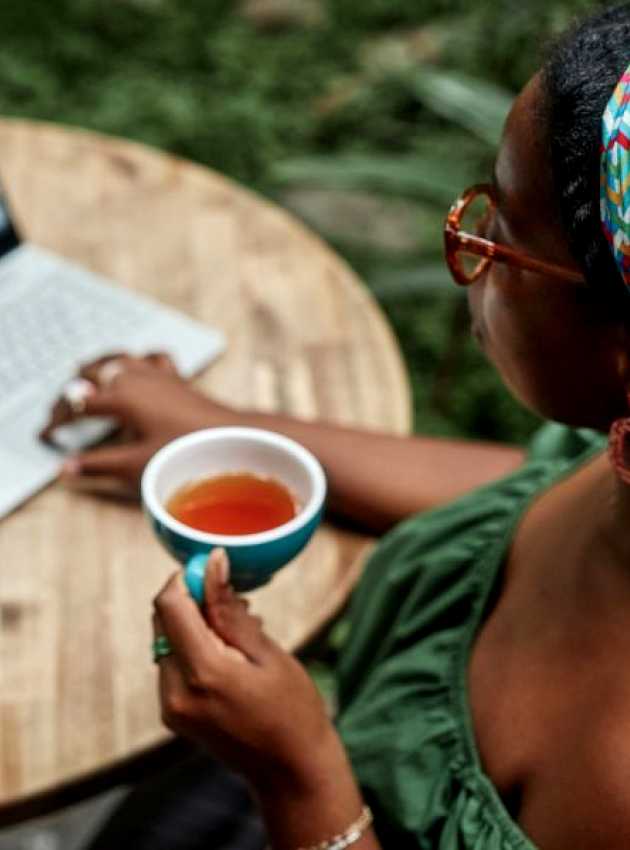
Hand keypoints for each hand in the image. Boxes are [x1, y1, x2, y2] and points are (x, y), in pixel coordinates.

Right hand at [41, 353, 232, 490]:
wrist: (233, 439)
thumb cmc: (188, 452)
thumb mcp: (137, 465)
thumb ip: (99, 465)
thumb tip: (66, 469)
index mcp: (121, 396)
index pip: (78, 404)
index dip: (59, 419)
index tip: (48, 435)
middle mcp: (137, 377)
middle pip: (93, 373)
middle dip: (75, 391)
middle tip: (64, 411)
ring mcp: (159, 374)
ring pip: (120, 358)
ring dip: (100, 366)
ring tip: (86, 373)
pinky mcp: (178, 378)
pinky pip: (151, 359)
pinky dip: (138, 360)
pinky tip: (139, 366)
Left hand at [153, 548, 349, 794]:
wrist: (291, 772)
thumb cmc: (292, 710)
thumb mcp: (267, 653)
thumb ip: (229, 609)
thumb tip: (211, 563)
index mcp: (203, 673)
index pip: (169, 605)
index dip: (187, 578)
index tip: (214, 569)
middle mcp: (176, 691)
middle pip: (163, 620)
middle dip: (193, 600)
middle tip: (236, 603)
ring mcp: (171, 706)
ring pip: (166, 639)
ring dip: (196, 623)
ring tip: (241, 631)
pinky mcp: (173, 713)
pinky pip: (173, 662)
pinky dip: (195, 646)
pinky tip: (230, 653)